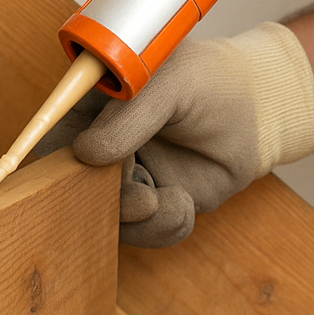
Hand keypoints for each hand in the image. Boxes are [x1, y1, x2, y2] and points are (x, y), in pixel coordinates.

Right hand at [35, 23, 313, 246]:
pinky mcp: (157, 205)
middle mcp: (103, 147)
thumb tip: (87, 154)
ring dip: (141, 219)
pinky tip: (186, 201)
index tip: (79, 182)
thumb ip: (130, 116)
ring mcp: (128, 179)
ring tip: (173, 199)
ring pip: (112, 219)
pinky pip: (146, 233)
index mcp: (92, 109)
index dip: (55, 168)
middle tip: (145, 195)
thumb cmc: (212, 81)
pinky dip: (165, 226)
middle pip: (77, 190)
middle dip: (110, 200)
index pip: (52, 141)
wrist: (261, 110)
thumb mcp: (171, 83)